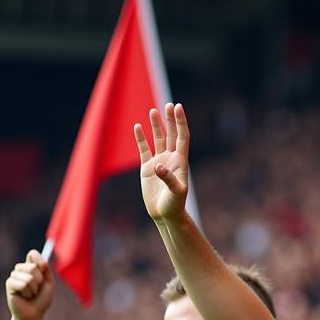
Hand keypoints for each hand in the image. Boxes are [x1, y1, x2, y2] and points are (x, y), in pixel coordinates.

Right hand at [6, 250, 53, 319]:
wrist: (34, 313)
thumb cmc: (41, 299)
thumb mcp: (48, 283)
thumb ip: (45, 269)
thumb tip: (36, 255)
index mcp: (31, 267)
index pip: (33, 254)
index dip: (39, 261)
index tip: (43, 270)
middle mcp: (21, 270)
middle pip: (32, 266)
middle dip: (39, 280)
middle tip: (37, 289)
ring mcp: (14, 276)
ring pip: (29, 277)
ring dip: (34, 289)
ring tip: (31, 294)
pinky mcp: (9, 284)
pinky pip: (23, 284)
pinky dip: (28, 292)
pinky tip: (25, 297)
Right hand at [136, 103, 189, 221]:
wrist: (165, 215)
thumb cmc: (174, 205)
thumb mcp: (175, 193)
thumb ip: (168, 178)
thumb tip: (158, 166)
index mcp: (180, 161)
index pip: (182, 137)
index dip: (180, 122)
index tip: (178, 107)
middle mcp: (170, 159)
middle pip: (171, 134)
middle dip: (170, 119)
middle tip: (168, 105)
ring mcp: (159, 162)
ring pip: (158, 139)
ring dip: (156, 126)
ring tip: (153, 110)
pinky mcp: (147, 168)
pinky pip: (144, 150)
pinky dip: (140, 139)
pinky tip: (137, 127)